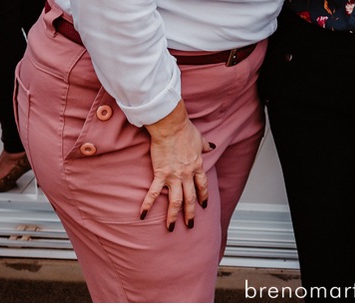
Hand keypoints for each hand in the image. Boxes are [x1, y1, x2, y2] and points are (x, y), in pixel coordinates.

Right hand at [139, 100, 213, 231]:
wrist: (171, 127)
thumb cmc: (185, 130)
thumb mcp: (199, 139)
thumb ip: (205, 146)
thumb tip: (212, 146)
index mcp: (197, 166)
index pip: (202, 186)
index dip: (203, 196)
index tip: (203, 205)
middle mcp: (187, 174)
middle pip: (190, 198)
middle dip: (190, 213)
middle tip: (190, 225)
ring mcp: (174, 176)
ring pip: (176, 201)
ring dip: (173, 216)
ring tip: (171, 228)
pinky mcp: (160, 174)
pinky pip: (154, 193)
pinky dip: (148, 204)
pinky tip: (143, 215)